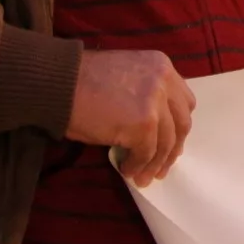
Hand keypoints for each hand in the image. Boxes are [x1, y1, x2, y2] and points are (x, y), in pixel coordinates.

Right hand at [66, 49, 195, 187]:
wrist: (59, 82)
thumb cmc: (83, 81)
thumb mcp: (127, 76)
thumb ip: (147, 93)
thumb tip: (155, 129)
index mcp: (162, 66)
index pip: (183, 102)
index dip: (177, 126)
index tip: (170, 143)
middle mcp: (164, 81)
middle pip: (181, 123)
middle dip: (172, 149)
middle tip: (162, 166)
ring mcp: (155, 103)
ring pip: (166, 142)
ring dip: (155, 163)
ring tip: (144, 176)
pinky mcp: (143, 124)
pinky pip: (146, 153)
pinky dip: (138, 165)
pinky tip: (127, 170)